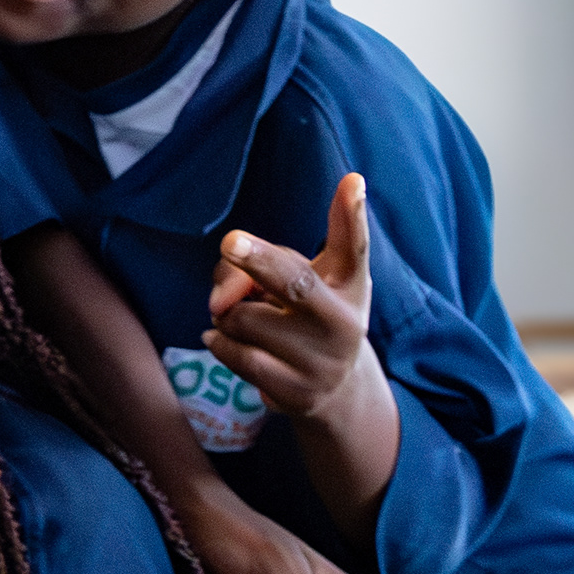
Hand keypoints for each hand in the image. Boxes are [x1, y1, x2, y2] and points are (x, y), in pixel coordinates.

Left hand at [207, 176, 378, 421]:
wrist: (334, 391)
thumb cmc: (306, 318)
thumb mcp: (298, 283)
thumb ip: (259, 268)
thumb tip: (221, 298)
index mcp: (349, 284)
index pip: (354, 245)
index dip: (352, 214)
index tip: (352, 181)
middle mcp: (342, 321)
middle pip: (293, 281)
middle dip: (259, 260)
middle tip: (230, 241)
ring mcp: (321, 360)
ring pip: (241, 317)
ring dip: (226, 313)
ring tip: (245, 320)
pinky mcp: (296, 392)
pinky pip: (232, 352)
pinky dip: (218, 341)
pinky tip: (225, 340)